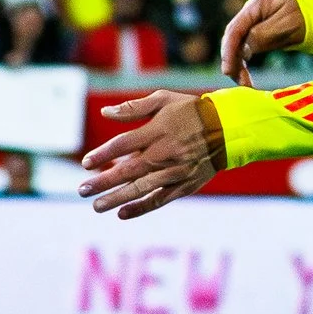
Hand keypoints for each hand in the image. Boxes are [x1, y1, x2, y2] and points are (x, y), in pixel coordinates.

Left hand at [78, 89, 223, 218]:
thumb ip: (133, 108)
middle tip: (82, 190)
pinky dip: (141, 208)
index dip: (102, 154)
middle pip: (127, 170)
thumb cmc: (192, 111)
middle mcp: (164, 153)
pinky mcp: (184, 185)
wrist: (230, 128)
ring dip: (116, 199)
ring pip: (140, 188)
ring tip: (96, 206)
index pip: (122, 144)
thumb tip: (105, 112)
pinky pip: (159, 199)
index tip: (85, 163)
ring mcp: (174, 171)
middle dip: (102, 182)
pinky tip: (122, 213)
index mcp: (157, 130)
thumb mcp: (164, 100)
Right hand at [220, 0, 305, 86]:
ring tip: (244, 83)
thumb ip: (263, 36)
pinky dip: (243, 65)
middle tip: (238, 81)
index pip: (234, 29)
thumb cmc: (304, 17)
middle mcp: (249, 14)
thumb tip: (243, 51)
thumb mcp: (286, 25)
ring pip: (236, 48)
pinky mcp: (254, 36)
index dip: (228, 50)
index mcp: (255, 6)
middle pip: (232, 39)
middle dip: (231, 61)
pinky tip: (246, 77)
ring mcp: (250, 25)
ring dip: (236, 66)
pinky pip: (243, 52)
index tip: (228, 70)